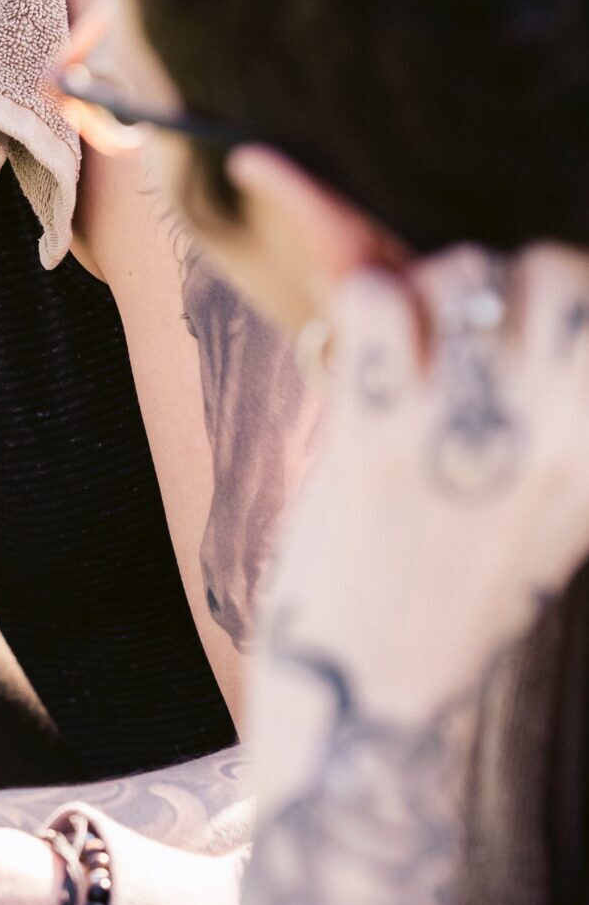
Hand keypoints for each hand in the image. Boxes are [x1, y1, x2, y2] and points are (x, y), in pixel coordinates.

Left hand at [257, 246, 588, 744]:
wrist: (376, 695)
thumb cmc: (435, 568)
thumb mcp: (516, 476)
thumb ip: (486, 344)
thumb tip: (374, 209)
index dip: (550, 291)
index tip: (514, 343)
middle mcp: (552, 446)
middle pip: (545, 269)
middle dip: (490, 279)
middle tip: (454, 342)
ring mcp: (465, 446)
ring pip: (460, 275)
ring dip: (420, 289)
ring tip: (402, 352)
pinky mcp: (376, 452)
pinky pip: (377, 303)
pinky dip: (359, 305)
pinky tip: (352, 357)